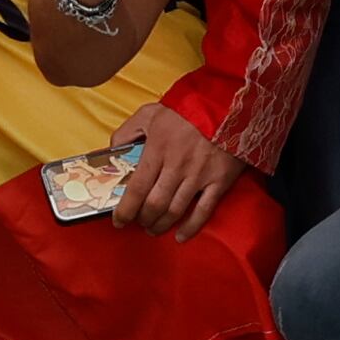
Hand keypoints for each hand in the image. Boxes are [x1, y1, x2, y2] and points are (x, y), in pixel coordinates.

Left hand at [104, 102, 240, 240]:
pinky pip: (204, 210)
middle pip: (155, 204)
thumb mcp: (149, 112)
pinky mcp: (219, 181)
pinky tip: (180, 236)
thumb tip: (112, 150)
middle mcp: (177, 166)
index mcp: (158, 149)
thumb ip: (127, 131)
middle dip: (143, 219)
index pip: (137, 188)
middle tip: (138, 223)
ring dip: (161, 225)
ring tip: (153, 229)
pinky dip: (191, 227)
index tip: (118, 221)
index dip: (125, 209)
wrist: (226, 103)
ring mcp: (200, 175)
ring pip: (176, 211)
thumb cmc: (185, 108)